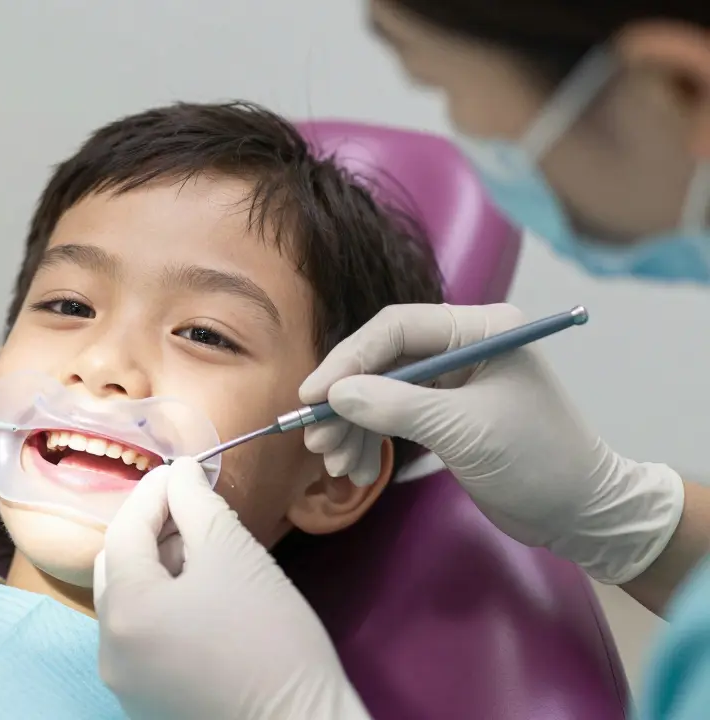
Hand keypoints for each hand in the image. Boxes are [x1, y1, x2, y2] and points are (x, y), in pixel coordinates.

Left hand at [94, 458, 368, 719]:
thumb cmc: (272, 640)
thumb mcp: (234, 555)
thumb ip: (198, 504)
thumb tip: (180, 473)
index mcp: (123, 612)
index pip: (125, 531)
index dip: (154, 492)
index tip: (185, 468)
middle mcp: (110, 650)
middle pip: (118, 567)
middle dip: (153, 530)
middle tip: (194, 508)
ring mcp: (126, 682)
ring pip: (130, 603)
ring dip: (159, 567)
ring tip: (204, 550)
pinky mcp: (148, 701)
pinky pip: (143, 637)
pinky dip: (164, 606)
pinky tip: (203, 595)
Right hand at [299, 302, 684, 584]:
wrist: (581, 514)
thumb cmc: (537, 461)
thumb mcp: (464, 430)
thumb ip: (397, 406)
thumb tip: (335, 395)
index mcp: (480, 329)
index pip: (396, 328)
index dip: (349, 360)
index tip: (313, 397)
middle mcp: (462, 346)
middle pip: (382, 360)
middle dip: (346, 402)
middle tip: (317, 441)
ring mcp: (452, 381)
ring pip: (380, 392)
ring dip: (352, 428)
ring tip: (336, 465)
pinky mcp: (444, 414)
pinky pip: (391, 416)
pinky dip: (369, 442)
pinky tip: (358, 471)